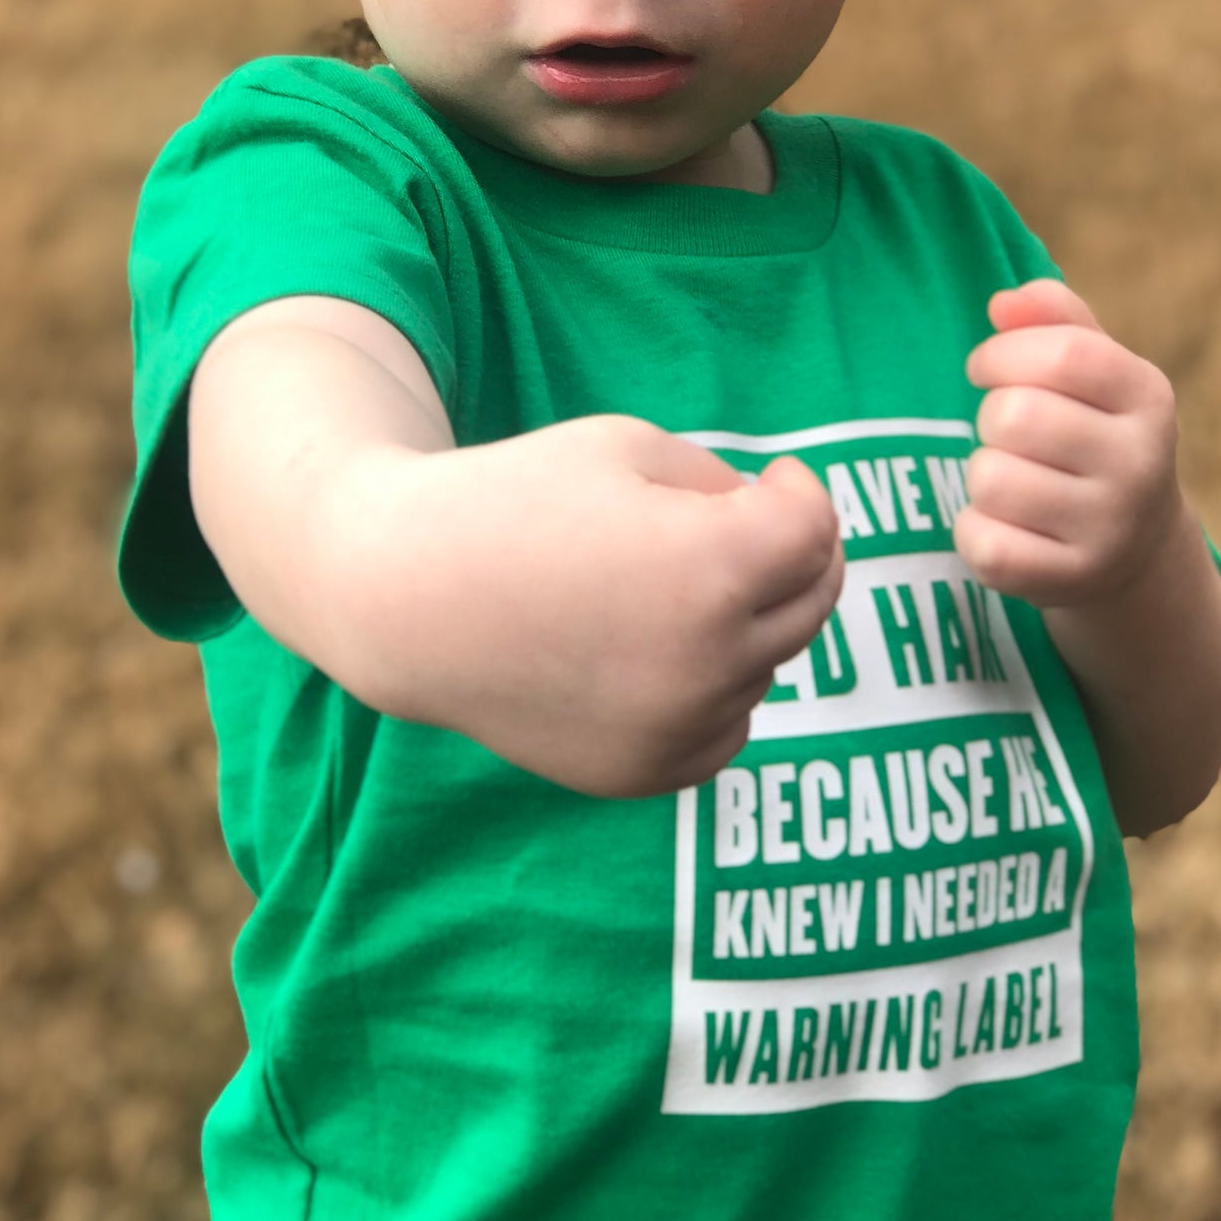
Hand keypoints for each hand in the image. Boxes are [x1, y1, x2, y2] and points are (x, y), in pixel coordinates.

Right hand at [348, 418, 845, 796]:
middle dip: (797, 555)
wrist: (405, 600)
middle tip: (755, 527)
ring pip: (768, 665)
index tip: (771, 479)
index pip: (815, 530)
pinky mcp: (644, 774)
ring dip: (747, 620)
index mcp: (709, 568)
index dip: (800, 492)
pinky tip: (661, 648)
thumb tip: (783, 533)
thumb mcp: (627, 447)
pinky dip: (715, 686)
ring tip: (669, 584)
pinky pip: (726, 726)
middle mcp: (706, 662)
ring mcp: (676, 729)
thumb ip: (722, 485)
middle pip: (812, 602)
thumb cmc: (512, 502)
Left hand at [956, 278, 1182, 608]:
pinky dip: (974, 531)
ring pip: (991, 480)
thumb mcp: (1093, 369)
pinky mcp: (1071, 581)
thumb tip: (1004, 304)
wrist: (1137, 549)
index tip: (986, 368)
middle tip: (1008, 434)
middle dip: (990, 418)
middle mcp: (1141, 464)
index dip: (1003, 352)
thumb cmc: (1094, 433)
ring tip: (1013, 480)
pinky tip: (1006, 526)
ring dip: (982, 475)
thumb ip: (1053, 319)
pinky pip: (983, 544)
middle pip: (1015, 416)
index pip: (1063, 353)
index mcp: (1149, 398)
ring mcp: (1110, 529)